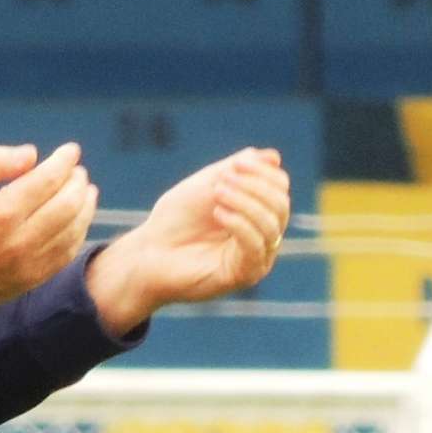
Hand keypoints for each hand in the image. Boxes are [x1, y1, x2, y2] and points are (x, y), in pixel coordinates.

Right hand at [0, 143, 97, 319]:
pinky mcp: (29, 281)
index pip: (48, 180)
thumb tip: (33, 154)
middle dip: (78, 183)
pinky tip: (77, 221)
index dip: (64, 162)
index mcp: (1, 212)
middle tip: (79, 172)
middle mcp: (19, 240)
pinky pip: (64, 255)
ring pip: (72, 232)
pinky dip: (77, 234)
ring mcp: (27, 264)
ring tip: (86, 192)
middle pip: (67, 205)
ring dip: (85, 208)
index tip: (71, 151)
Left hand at [85, 146, 291, 333]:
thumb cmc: (176, 219)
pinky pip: (256, 246)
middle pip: (281, 205)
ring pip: (272, 224)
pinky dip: (240, 224)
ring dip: (245, 202)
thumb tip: (274, 157)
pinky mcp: (245, 275)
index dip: (263, 171)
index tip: (236, 164)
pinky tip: (218, 214)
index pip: (280, 187)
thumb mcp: (208, 184)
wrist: (150, 253)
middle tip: (222, 181)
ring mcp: (256, 257)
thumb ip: (240, 169)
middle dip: (255, 186)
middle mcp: (262, 236)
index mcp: (257, 212)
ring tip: (216, 194)